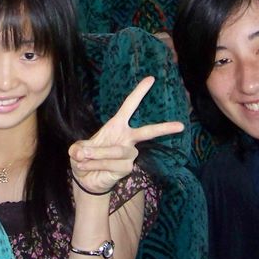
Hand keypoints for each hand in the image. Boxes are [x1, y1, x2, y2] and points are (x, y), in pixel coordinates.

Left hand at [68, 76, 183, 194]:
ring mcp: (129, 154)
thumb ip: (79, 148)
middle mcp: (126, 138)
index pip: (129, 106)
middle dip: (163, 128)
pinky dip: (97, 164)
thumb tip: (81, 151)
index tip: (151, 79)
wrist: (85, 178)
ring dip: (98, 154)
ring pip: (117, 151)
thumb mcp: (77, 149)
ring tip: (83, 157)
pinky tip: (89, 166)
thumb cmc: (84, 158)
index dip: (139, 92)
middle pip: (147, 132)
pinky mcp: (127, 168)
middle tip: (181, 126)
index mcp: (116, 125)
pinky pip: (113, 164)